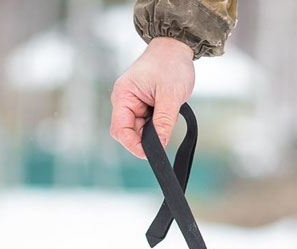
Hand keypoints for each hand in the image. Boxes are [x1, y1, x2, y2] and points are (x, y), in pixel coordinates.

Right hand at [110, 37, 194, 158]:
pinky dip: (158, 124)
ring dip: (154, 130)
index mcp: (123, 96)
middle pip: (129, 133)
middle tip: (164, 133)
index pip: (120, 130)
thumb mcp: (171, 95)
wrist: (176, 47)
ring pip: (140, 130)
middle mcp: (124, 101)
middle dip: (145, 138)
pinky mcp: (143, 106)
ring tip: (169, 114)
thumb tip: (160, 144)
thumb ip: (164, 121)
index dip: (133, 145)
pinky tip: (167, 114)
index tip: (150, 154)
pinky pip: (148, 124)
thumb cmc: (170, 64)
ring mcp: (133, 104)